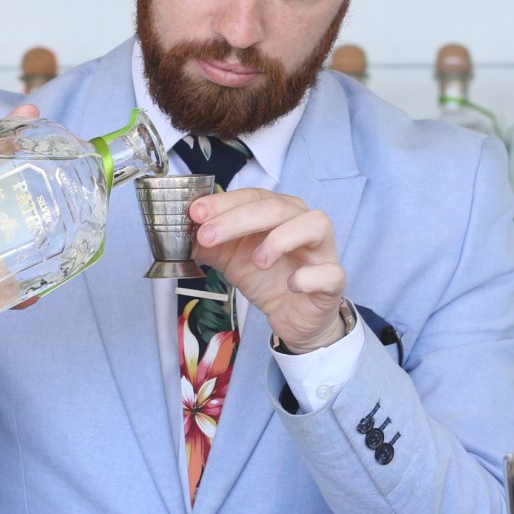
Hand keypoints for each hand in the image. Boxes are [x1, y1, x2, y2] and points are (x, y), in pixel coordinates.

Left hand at [189, 188, 347, 352]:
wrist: (294, 317)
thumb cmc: (268, 279)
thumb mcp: (232, 259)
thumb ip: (209, 244)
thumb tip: (179, 232)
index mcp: (279, 212)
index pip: (253, 196)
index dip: (224, 203)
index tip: (196, 213)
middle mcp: (303, 223)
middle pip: (276, 208)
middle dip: (238, 220)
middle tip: (208, 236)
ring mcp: (323, 251)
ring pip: (314, 224)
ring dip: (280, 239)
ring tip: (256, 261)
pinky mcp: (333, 280)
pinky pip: (330, 272)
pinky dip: (309, 277)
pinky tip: (291, 285)